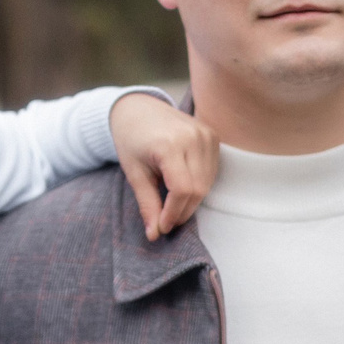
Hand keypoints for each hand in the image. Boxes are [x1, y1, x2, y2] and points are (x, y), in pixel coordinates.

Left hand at [109, 90, 216, 240]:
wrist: (138, 108)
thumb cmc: (131, 140)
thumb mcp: (134, 173)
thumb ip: (147, 204)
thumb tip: (154, 235)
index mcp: (169, 144)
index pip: (182, 190)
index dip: (174, 213)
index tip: (162, 226)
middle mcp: (192, 137)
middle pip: (198, 189)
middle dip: (183, 211)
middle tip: (166, 220)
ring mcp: (205, 134)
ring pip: (207, 183)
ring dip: (191, 200)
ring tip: (172, 205)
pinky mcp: (212, 135)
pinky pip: (212, 171)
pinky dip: (199, 185)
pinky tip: (182, 187)